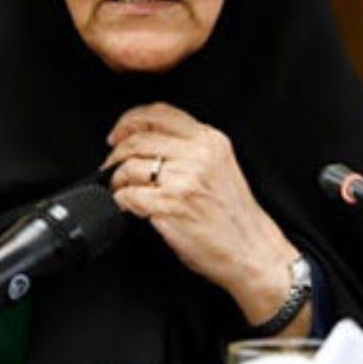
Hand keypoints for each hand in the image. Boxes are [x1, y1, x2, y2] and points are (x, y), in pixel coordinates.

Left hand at [105, 103, 305, 329]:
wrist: (251, 251)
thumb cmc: (234, 215)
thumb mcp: (220, 165)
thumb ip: (190, 147)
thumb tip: (147, 139)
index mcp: (210, 140)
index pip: (159, 113)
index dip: (129, 120)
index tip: (118, 134)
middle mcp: (197, 155)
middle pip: (137, 139)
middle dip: (115, 153)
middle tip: (111, 165)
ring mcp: (183, 181)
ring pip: (129, 166)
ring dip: (116, 179)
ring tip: (120, 188)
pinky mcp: (170, 207)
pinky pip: (128, 195)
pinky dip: (121, 200)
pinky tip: (128, 205)